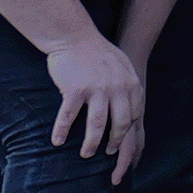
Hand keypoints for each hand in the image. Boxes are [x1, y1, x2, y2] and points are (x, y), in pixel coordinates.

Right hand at [46, 34, 149, 175]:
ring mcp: (96, 90)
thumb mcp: (122, 66)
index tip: (123, 140)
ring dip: (91, 144)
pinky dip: (62, 131)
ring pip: (97, 125)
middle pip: (120, 124)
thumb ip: (128, 84)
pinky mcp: (75, 90)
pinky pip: (68, 117)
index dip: (129, 131)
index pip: (135, 114)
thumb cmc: (98, 52)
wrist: (75, 37)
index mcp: (130, 83)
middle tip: (109, 154)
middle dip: (115, 143)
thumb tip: (133, 103)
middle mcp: (116, 88)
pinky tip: (57, 142)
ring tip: (86, 155)